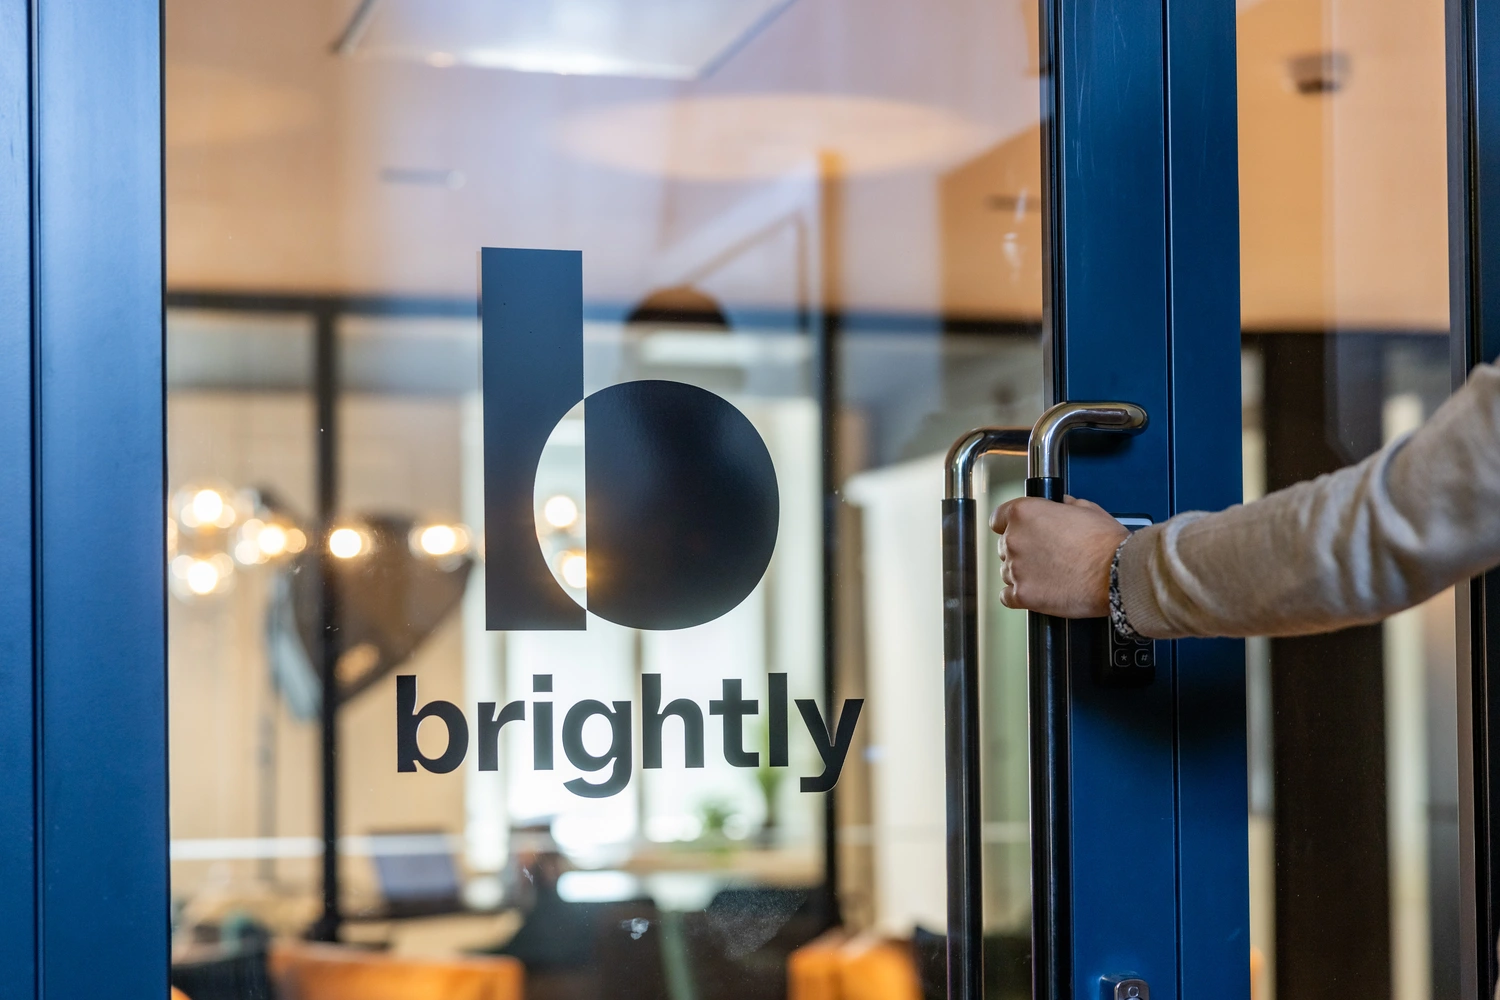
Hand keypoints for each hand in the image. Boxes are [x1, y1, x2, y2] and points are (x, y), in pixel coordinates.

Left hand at [990, 495, 1126, 617]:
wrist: (1116, 573)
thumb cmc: (1105, 542)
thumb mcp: (1087, 509)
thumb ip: (1064, 505)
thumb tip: (1062, 505)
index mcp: (1024, 513)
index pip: (998, 518)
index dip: (1009, 525)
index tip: (1018, 531)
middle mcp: (1014, 539)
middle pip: (1004, 546)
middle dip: (1022, 550)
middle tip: (1045, 556)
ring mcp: (1016, 569)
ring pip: (1007, 571)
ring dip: (1023, 573)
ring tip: (1049, 575)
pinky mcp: (1023, 595)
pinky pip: (1007, 597)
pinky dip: (1018, 595)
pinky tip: (1036, 591)